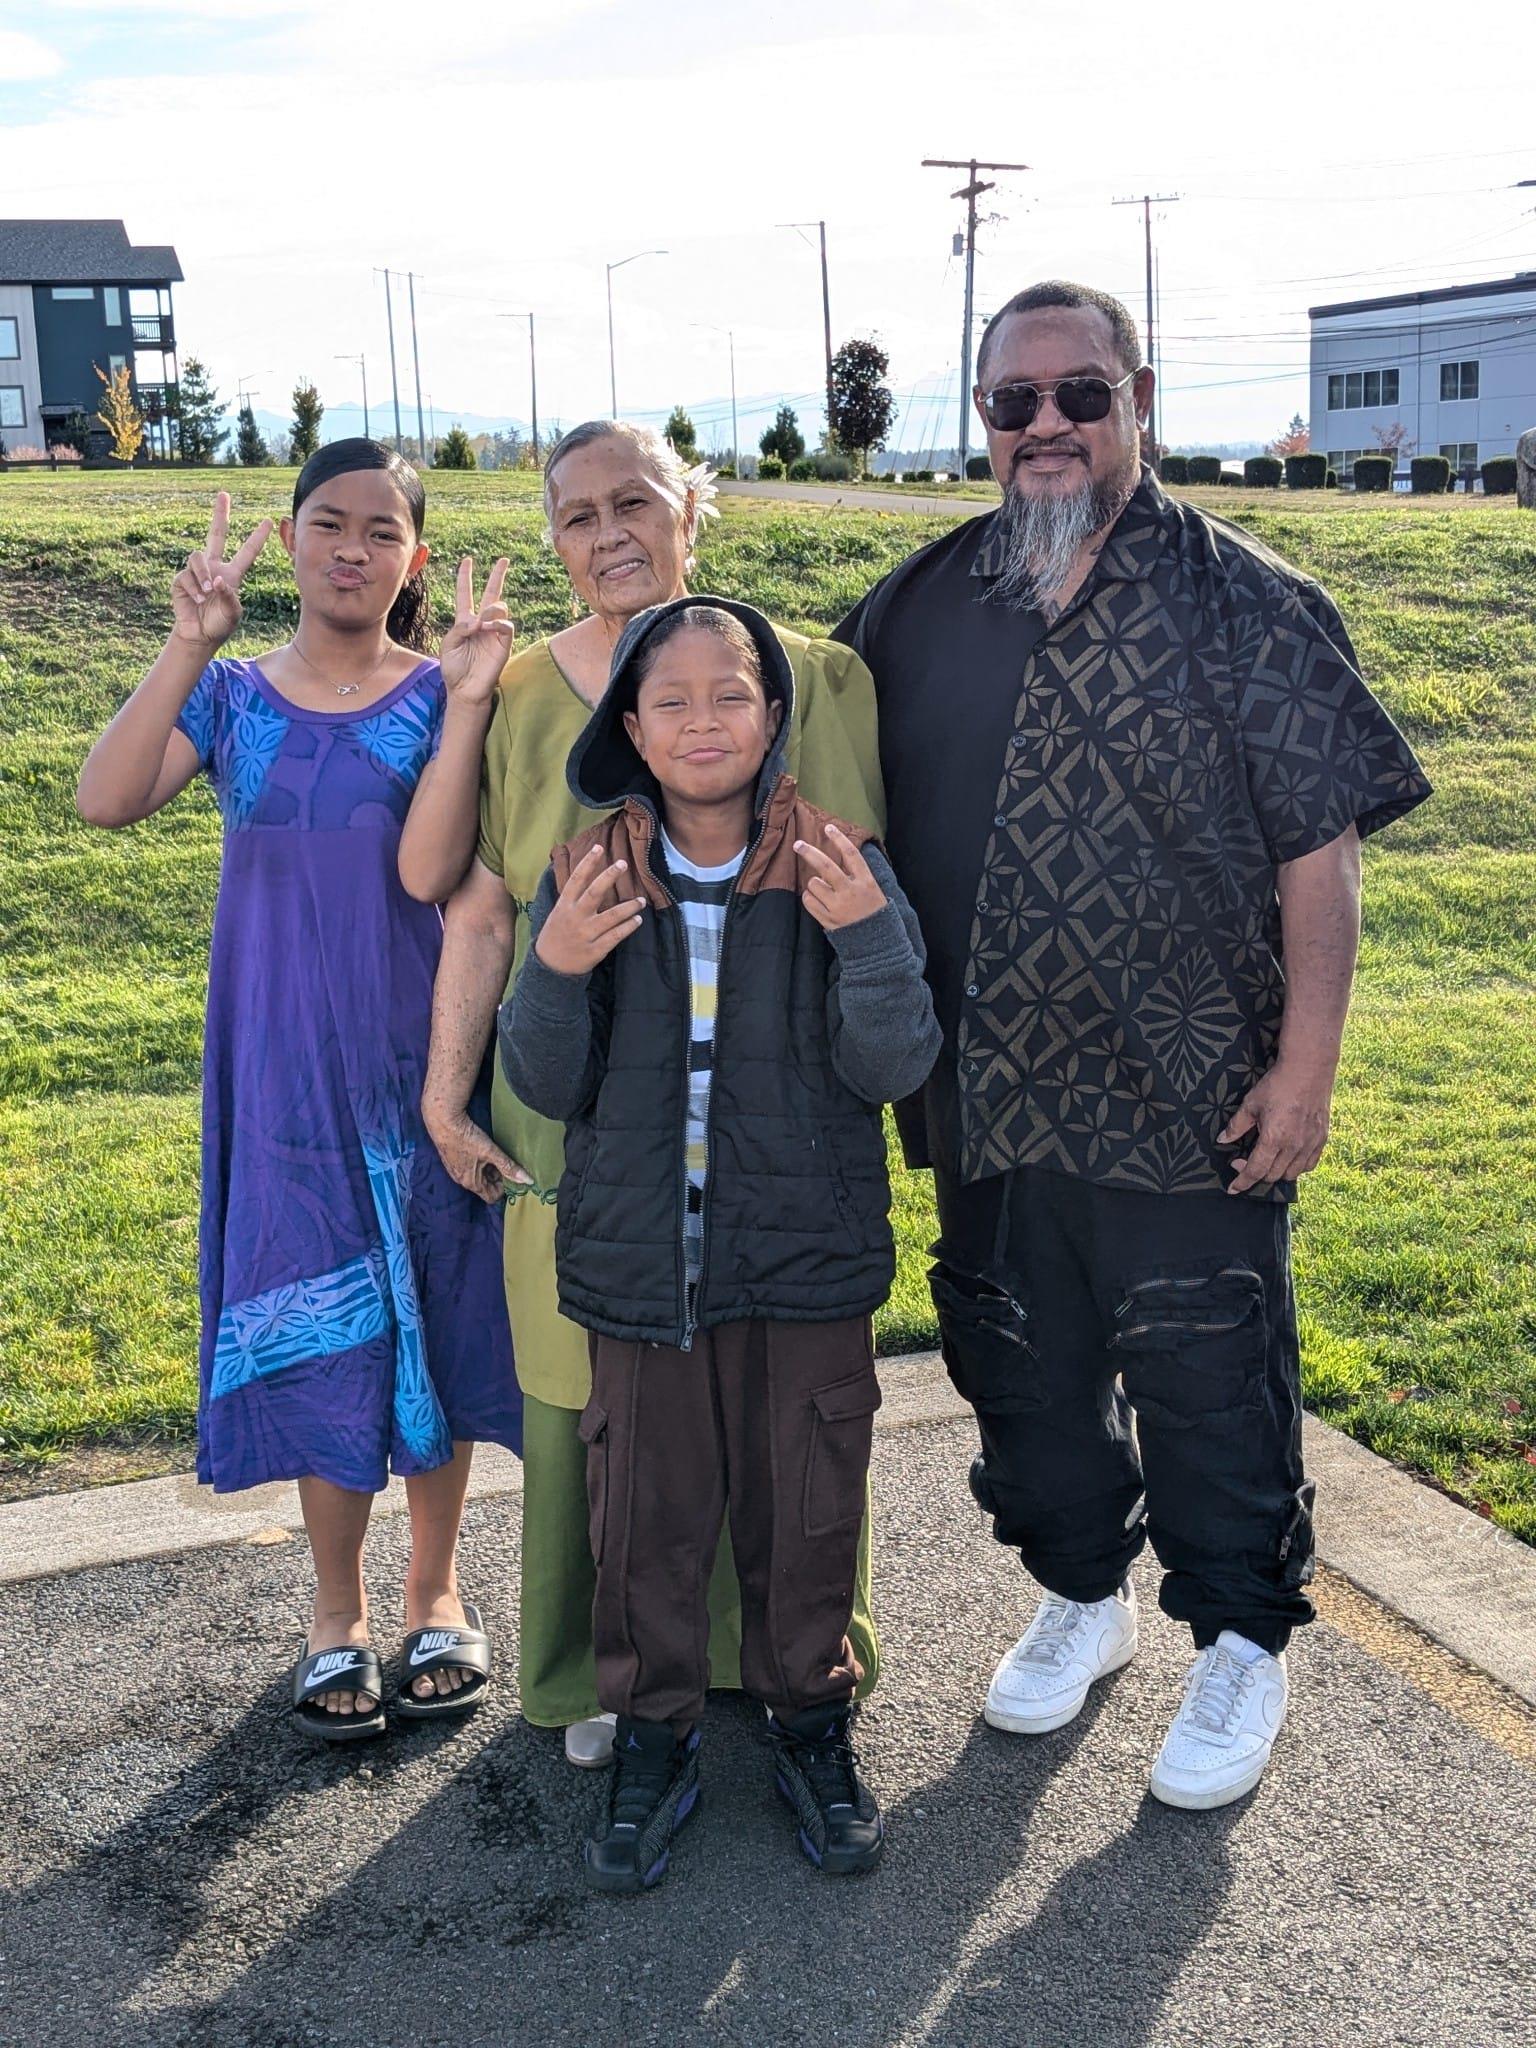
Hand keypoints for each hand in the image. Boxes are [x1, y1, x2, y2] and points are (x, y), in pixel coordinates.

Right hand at [171, 491, 273, 649]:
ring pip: (198, 556)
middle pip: (216, 534)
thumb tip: (217, 579)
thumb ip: (229, 596)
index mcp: (232, 574)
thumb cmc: (220, 624)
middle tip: (223, 495)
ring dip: (203, 574)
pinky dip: (193, 587)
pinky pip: (186, 575)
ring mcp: (197, 572)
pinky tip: (197, 600)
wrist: (199, 635)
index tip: (269, 521)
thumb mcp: (233, 613)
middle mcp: (215, 567)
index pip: (247, 552)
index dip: (257, 537)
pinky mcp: (181, 579)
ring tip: (207, 592)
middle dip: (220, 514)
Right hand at [423, 1100, 528, 1203]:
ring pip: (477, 1175)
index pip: (492, 1197)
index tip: (511, 1175)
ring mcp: (455, 1169)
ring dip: (488, 1168)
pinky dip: (478, 1161)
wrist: (442, 1121)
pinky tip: (482, 1147)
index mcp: (471, 1182)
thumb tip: (528, 1180)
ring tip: (495, 1153)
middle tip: (506, 1162)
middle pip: (485, 1186)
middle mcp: (461, 1179)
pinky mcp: (452, 1159)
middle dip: (497, 1177)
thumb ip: (509, 1166)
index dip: (504, 1188)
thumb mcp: (490, 1152)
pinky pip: (469, 1167)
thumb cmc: (466, 1138)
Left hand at [439, 556, 515, 705]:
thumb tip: (478, 619)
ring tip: (482, 624)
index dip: (465, 576)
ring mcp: (494, 632)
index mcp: (464, 621)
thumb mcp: (449, 645)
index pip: (465, 593)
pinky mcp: (504, 643)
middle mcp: (481, 623)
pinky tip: (489, 629)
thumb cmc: (454, 669)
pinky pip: (506, 625)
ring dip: (490, 610)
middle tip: (504, 559)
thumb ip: (460, 628)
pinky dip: (498, 623)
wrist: (465, 690)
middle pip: (490, 593)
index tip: (467, 560)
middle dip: (497, 576)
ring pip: (499, 607)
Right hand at [534, 846, 645, 975]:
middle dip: (609, 877)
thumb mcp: (558, 913)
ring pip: (611, 917)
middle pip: (594, 893)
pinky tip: (637, 920)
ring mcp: (586, 934)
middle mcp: (575, 917)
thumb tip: (588, 875)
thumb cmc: (556, 934)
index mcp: (564, 906)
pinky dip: (628, 927)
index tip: (599, 848)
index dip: (588, 863)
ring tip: (641, 901)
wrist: (550, 967)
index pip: (576, 880)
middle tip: (623, 864)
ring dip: (628, 907)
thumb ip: (573, 898)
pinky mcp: (595, 950)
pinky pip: (615, 936)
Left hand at [794, 823, 886, 932]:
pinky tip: (818, 900)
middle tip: (797, 844)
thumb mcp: (872, 889)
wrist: (876, 943)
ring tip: (824, 891)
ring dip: (814, 884)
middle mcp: (851, 892)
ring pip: (814, 884)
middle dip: (809, 853)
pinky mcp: (827, 920)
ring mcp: (838, 907)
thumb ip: (855, 874)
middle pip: (826, 867)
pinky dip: (809, 897)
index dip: (839, 839)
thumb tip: (835, 857)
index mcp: (866, 882)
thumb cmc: (873, 911)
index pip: (851, 855)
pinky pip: (808, 901)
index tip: (828, 827)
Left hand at [1219, 1061, 1334, 1194]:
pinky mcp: (1322, 1139)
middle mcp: (1294, 1146)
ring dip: (1275, 1174)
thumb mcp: (1251, 1103)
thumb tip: (1222, 1139)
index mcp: (1274, 1139)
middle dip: (1255, 1175)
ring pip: (1291, 1174)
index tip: (1233, 1188)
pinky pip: (1309, 1165)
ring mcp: (1310, 1144)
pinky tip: (1287, 1159)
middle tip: (1242, 1162)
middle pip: (1272, 1175)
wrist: (1309, 1069)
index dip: (1242, 1182)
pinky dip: (1296, 1168)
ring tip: (1265, 1162)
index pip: (1255, 1171)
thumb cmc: (1278, 1084)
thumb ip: (1236, 1125)